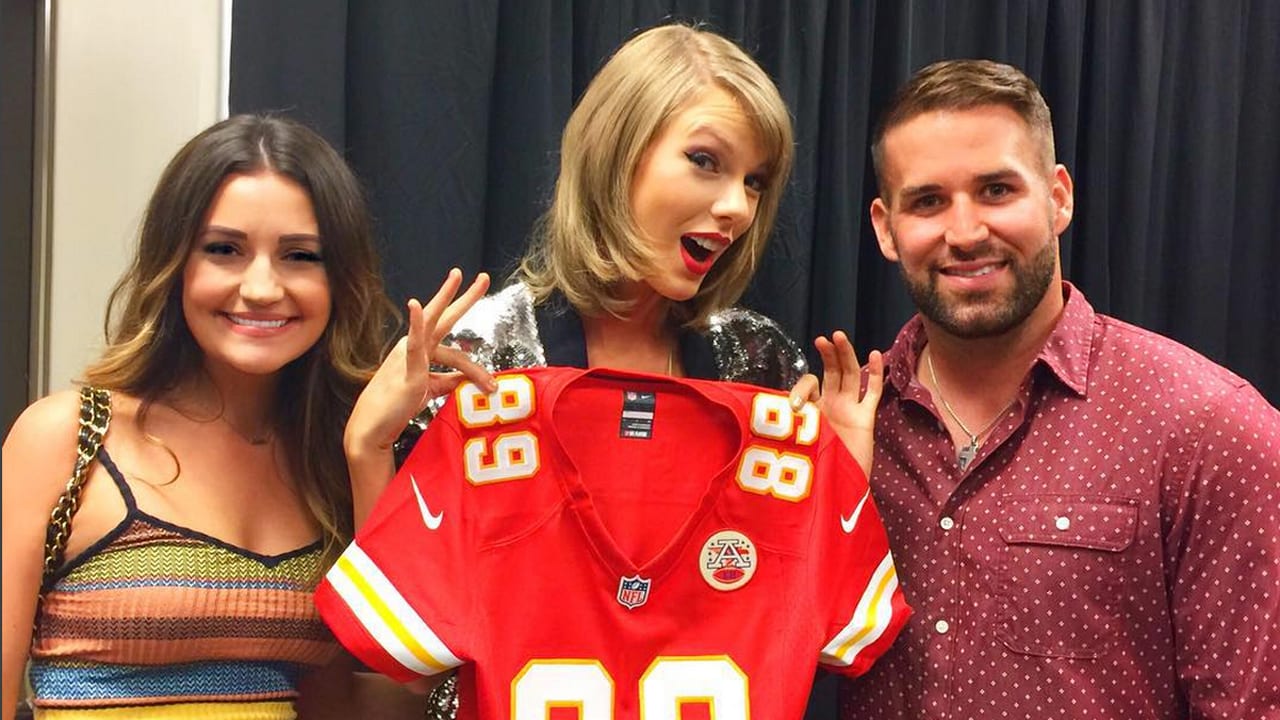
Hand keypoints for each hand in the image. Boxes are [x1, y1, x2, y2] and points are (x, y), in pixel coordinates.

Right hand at [346, 269, 493, 455]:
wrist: (373, 427)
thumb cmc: (395, 407)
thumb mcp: (429, 389)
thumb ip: (449, 381)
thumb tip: (467, 378)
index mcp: (421, 351)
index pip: (450, 335)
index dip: (468, 328)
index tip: (481, 301)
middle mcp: (415, 347)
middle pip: (445, 317)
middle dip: (466, 297)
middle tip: (484, 277)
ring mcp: (410, 355)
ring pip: (437, 325)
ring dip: (454, 301)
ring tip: (466, 278)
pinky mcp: (407, 369)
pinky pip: (414, 344)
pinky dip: (417, 324)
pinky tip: (417, 305)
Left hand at [788, 331, 883, 477]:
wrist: (837, 490)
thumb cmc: (814, 470)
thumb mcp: (796, 443)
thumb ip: (790, 427)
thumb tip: (781, 413)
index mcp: (813, 410)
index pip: (809, 385)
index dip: (801, 388)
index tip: (795, 406)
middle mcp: (831, 407)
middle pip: (831, 373)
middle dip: (827, 356)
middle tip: (821, 339)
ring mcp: (849, 411)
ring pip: (850, 376)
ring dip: (846, 356)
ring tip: (839, 337)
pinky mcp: (865, 419)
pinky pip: (873, 393)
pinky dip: (876, 374)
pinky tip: (875, 355)